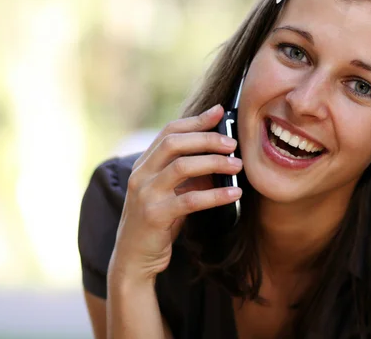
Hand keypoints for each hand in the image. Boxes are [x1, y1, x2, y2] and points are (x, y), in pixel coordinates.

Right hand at [108, 105, 242, 283]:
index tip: (220, 112)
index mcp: (143, 165)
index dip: (195, 120)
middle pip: (174, 143)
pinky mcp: (154, 216)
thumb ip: (187, 175)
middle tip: (233, 143)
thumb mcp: (169, 193)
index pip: (169, 132)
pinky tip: (234, 193)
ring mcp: (145, 195)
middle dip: (207, 139)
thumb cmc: (156, 224)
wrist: (132, 259)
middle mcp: (140, 175)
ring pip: (182, 166)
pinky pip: (190, 199)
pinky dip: (216, 194)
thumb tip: (221, 156)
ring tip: (238, 165)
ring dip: (214, 162)